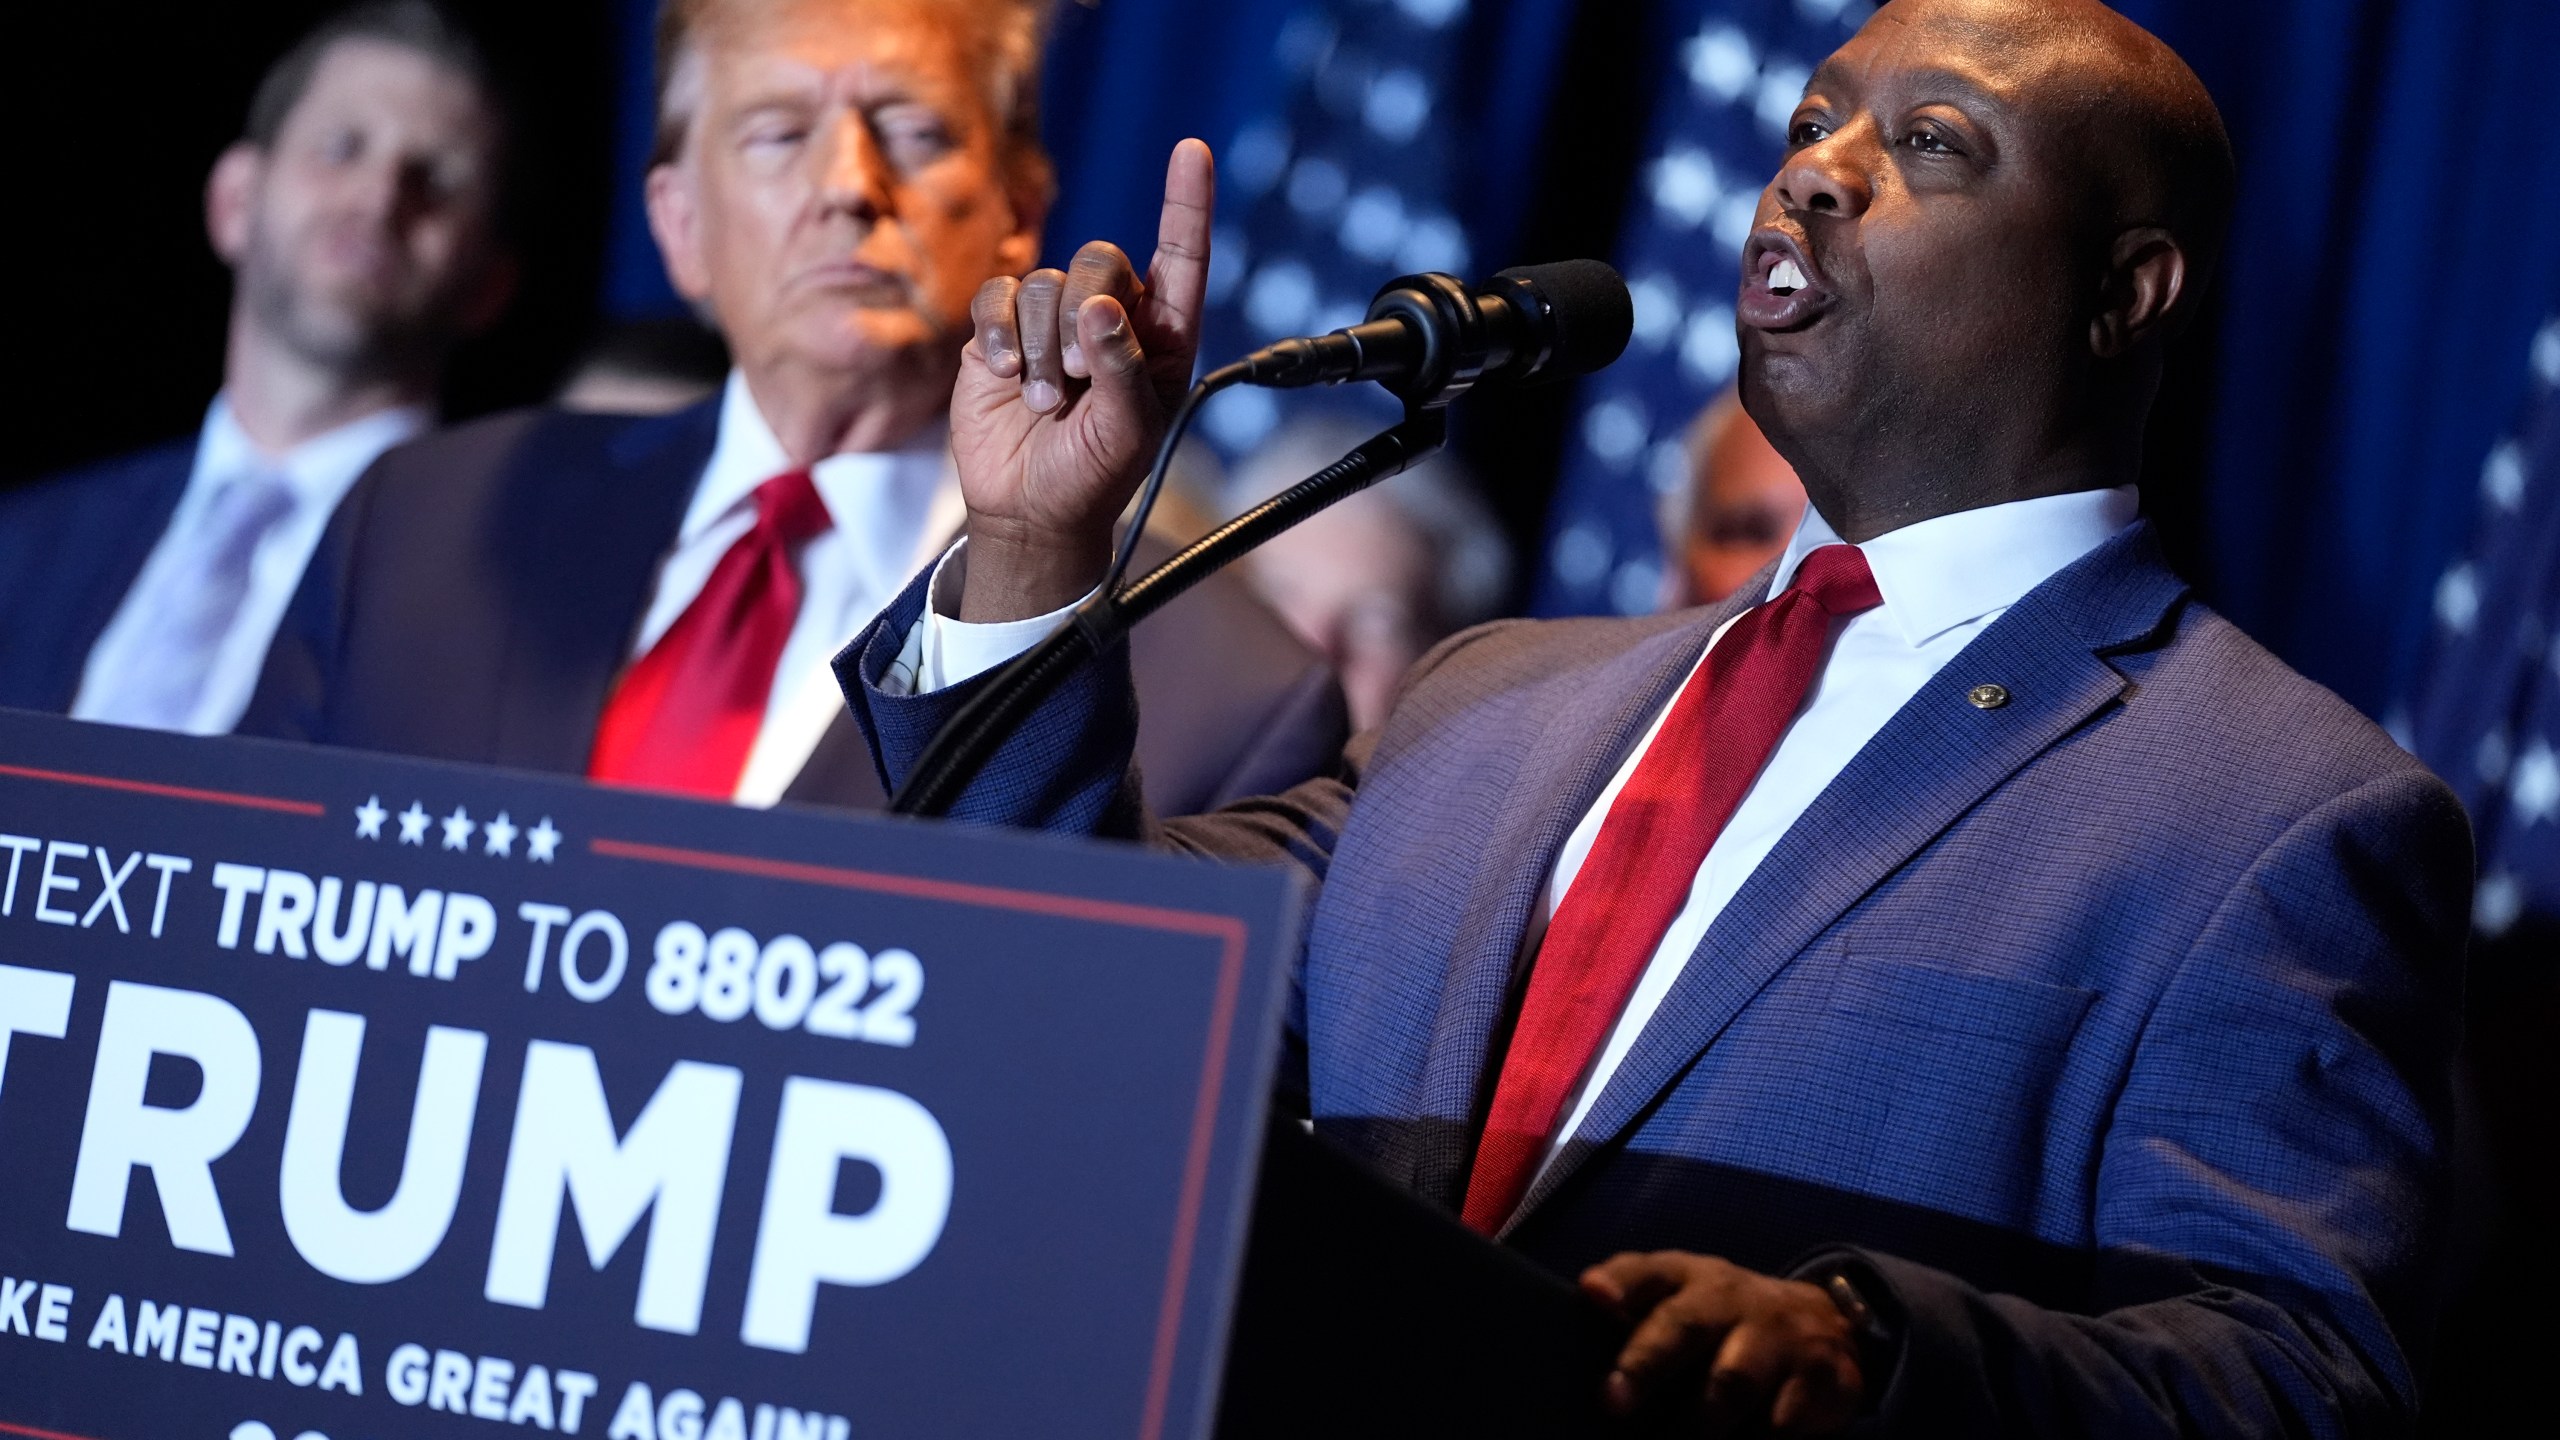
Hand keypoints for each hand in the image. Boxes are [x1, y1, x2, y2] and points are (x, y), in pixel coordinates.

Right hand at [948, 139, 1214, 620]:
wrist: (1027, 508)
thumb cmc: (1093, 476)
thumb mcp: (1128, 434)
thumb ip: (1124, 370)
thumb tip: (1103, 307)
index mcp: (1162, 336)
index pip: (1180, 257)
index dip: (1186, 203)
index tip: (1193, 151)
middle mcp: (1110, 316)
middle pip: (1100, 261)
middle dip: (1083, 317)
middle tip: (1079, 378)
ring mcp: (1053, 319)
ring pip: (1045, 282)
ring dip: (1043, 346)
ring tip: (1046, 400)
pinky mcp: (1000, 328)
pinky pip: (998, 295)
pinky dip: (1001, 334)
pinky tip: (1009, 374)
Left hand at [1580, 1251, 1863, 1435]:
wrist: (1824, 1322)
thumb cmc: (1722, 1315)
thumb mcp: (1682, 1292)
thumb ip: (1632, 1292)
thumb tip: (1587, 1294)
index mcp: (1691, 1277)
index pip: (1648, 1270)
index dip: (1620, 1282)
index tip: (1593, 1294)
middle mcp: (1733, 1300)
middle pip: (1685, 1325)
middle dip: (1645, 1363)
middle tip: (1612, 1401)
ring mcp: (1780, 1337)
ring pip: (1731, 1383)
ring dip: (1697, 1423)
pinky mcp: (1820, 1378)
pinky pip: (1779, 1421)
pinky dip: (1753, 1439)